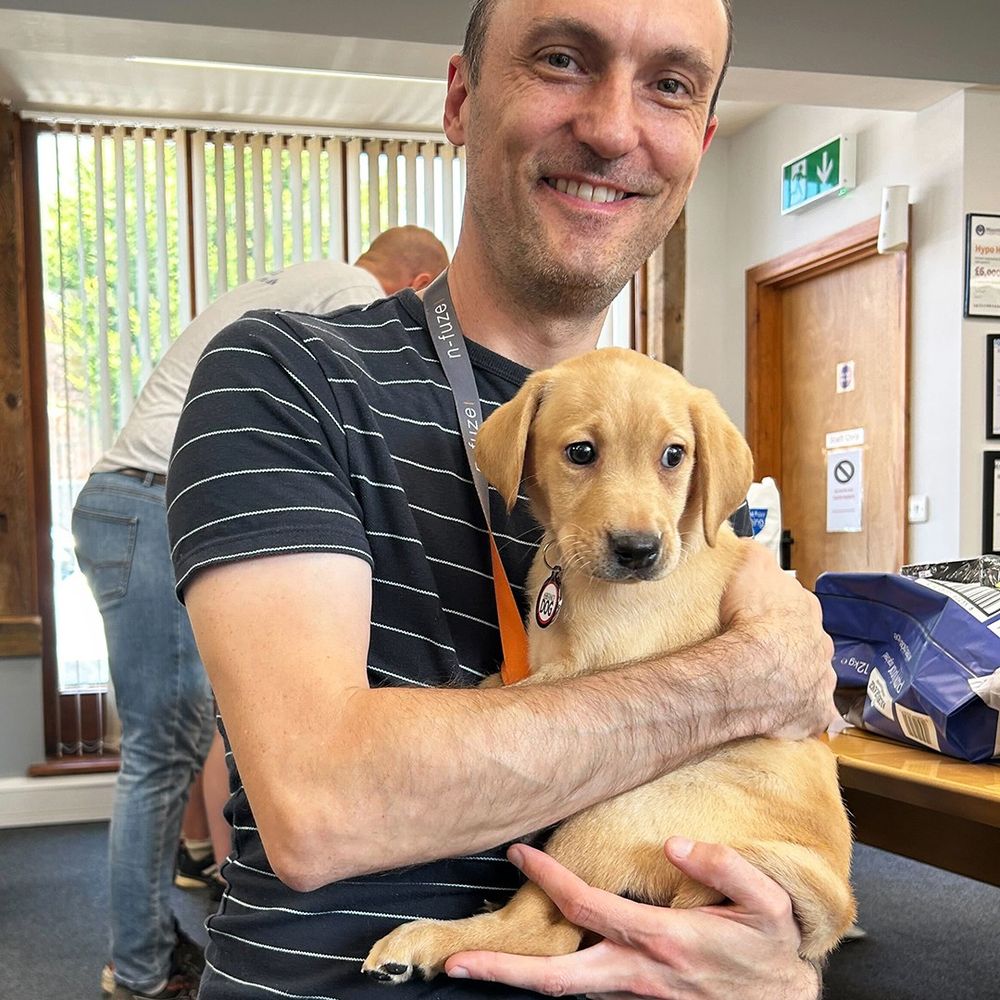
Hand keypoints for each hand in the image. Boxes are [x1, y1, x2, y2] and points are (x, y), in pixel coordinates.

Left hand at [445, 840, 819, 999]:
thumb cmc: (769, 952)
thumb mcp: (766, 905)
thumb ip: (724, 868)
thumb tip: (676, 844)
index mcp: (662, 942)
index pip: (587, 905)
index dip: (548, 878)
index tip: (520, 853)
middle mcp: (638, 976)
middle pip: (555, 977)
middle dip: (503, 969)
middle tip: (456, 962)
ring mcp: (635, 998)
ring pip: (566, 992)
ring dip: (520, 979)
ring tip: (477, 962)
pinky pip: (587, 994)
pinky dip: (554, 982)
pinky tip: (532, 966)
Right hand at [720, 541, 835, 739]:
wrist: (752, 668)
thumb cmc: (750, 618)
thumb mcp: (750, 566)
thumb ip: (756, 553)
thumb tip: (752, 545)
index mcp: (808, 610)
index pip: (799, 607)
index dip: (780, 612)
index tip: (761, 617)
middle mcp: (822, 644)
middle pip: (809, 643)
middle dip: (792, 647)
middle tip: (762, 653)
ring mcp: (822, 680)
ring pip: (812, 678)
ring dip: (797, 680)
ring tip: (767, 685)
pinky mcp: (816, 712)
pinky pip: (811, 714)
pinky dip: (800, 714)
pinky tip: (782, 714)